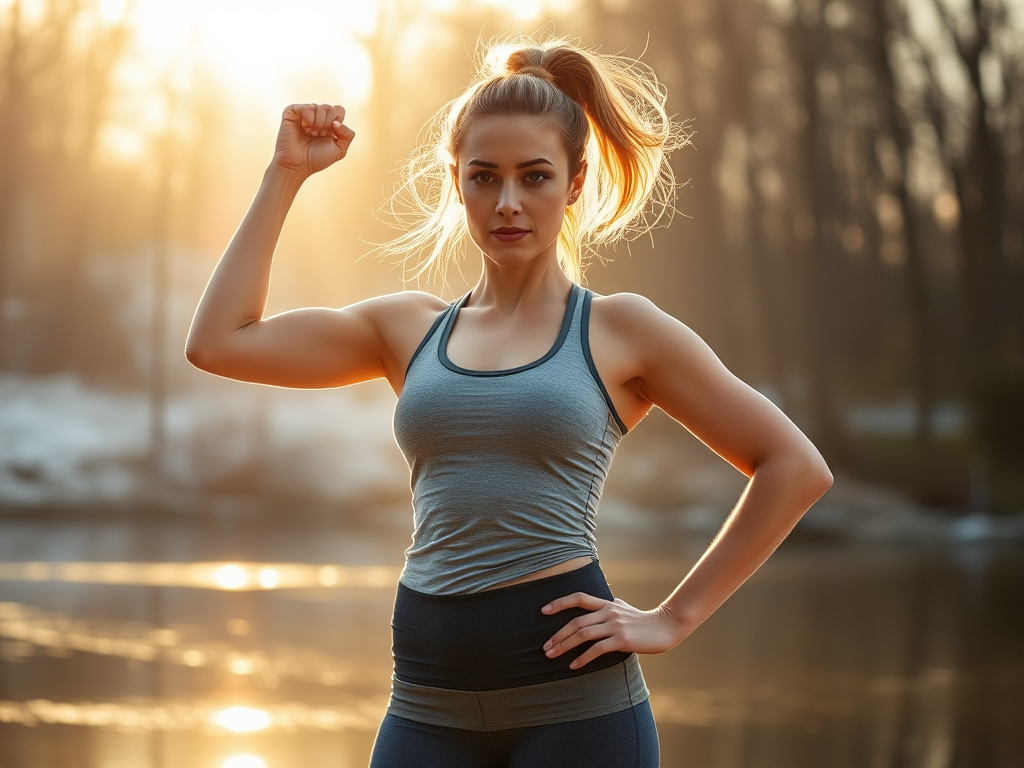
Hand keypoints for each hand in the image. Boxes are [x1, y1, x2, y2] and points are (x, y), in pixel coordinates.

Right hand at [273, 103, 355, 177]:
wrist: (297, 165)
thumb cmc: (316, 159)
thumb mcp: (339, 150)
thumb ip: (348, 135)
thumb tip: (336, 122)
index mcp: (328, 122)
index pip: (339, 110)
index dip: (337, 124)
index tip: (328, 136)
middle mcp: (316, 115)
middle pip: (330, 108)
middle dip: (326, 125)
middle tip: (317, 136)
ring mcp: (304, 112)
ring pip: (320, 107)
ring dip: (318, 125)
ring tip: (310, 134)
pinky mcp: (292, 111)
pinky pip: (307, 108)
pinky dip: (308, 120)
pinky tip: (304, 128)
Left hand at [541, 593, 682, 668]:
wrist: (665, 627)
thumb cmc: (642, 620)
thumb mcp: (624, 607)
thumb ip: (610, 605)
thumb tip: (601, 602)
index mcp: (606, 603)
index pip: (578, 598)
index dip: (560, 603)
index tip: (543, 611)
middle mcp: (608, 612)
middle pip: (576, 621)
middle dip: (558, 635)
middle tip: (545, 648)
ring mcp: (615, 625)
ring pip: (583, 634)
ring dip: (565, 646)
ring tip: (552, 656)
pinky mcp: (622, 640)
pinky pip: (597, 649)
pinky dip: (583, 658)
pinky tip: (574, 665)